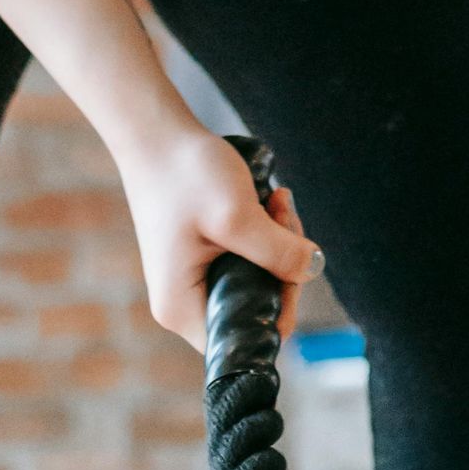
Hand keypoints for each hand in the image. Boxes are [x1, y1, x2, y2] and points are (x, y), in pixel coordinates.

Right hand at [116, 120, 319, 351]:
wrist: (154, 132)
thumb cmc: (183, 174)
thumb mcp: (237, 215)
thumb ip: (279, 251)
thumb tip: (314, 269)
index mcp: (183, 309)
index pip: (250, 337)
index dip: (283, 304)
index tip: (292, 256)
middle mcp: (184, 303)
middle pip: (258, 306)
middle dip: (285, 264)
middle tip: (283, 213)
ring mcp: (192, 279)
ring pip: (258, 279)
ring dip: (278, 243)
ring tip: (276, 199)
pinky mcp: (201, 256)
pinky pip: (247, 260)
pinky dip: (264, 234)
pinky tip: (266, 200)